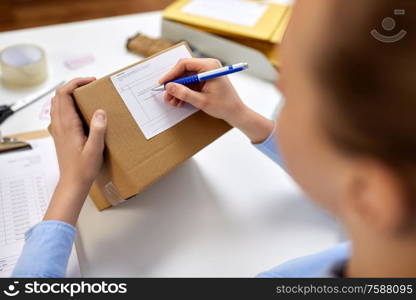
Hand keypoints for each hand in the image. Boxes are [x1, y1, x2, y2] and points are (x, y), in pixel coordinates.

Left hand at [45, 77, 106, 224]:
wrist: (72, 183)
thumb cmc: (83, 169)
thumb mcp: (95, 150)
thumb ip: (97, 130)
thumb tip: (100, 111)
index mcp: (67, 125)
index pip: (64, 94)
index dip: (75, 83)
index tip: (91, 82)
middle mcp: (60, 125)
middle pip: (59, 96)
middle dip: (74, 86)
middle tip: (91, 86)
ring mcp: (58, 129)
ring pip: (58, 103)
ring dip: (70, 94)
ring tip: (88, 95)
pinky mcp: (60, 134)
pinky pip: (60, 112)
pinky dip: (69, 104)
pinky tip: (82, 111)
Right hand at [159, 58, 244, 125]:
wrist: (236, 112)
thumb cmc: (223, 106)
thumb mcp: (201, 101)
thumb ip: (184, 94)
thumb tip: (169, 87)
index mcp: (209, 66)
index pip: (184, 64)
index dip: (171, 74)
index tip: (162, 83)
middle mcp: (208, 66)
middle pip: (183, 71)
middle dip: (174, 84)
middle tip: (166, 95)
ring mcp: (206, 72)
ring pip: (185, 78)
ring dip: (177, 90)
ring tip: (172, 102)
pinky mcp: (205, 80)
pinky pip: (190, 83)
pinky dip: (184, 92)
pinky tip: (179, 101)